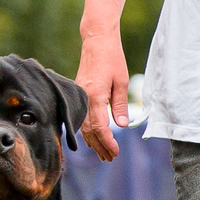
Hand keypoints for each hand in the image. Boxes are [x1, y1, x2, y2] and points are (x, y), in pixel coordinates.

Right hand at [75, 32, 130, 160]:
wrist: (96, 41)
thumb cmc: (112, 59)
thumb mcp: (121, 82)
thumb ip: (120, 105)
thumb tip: (122, 125)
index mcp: (95, 96)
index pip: (99, 127)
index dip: (107, 142)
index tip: (115, 152)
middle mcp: (83, 98)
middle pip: (89, 131)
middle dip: (100, 146)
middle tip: (111, 158)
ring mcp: (78, 96)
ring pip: (83, 127)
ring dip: (93, 142)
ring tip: (103, 154)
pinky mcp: (78, 94)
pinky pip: (80, 119)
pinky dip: (87, 131)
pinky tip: (92, 139)